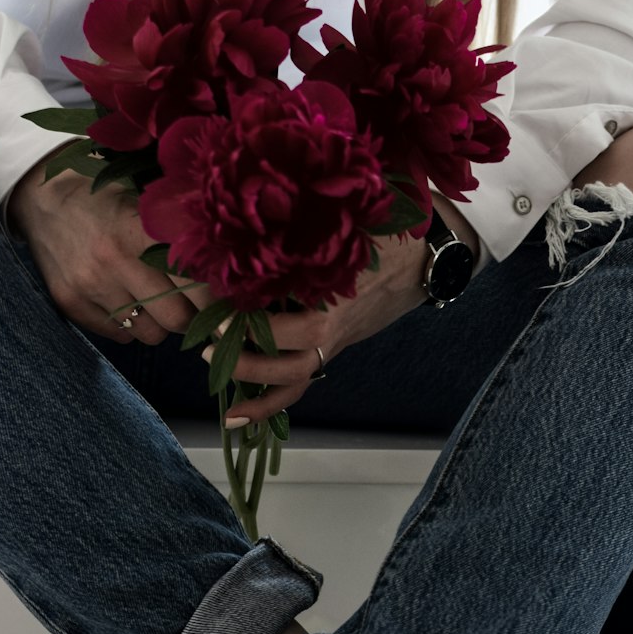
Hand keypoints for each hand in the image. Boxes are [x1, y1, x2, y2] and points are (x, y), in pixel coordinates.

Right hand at [7, 151, 203, 343]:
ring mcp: (90, 284)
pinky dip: (130, 325)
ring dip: (160, 322)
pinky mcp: (69, 302)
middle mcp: (116, 260)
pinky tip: (123, 297)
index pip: (199, 285)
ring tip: (153, 296)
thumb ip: (185, 236)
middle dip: (191, 315)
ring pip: (151, 334)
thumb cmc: (110, 198)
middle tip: (190, 301)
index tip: (222, 296)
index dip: (216, 297)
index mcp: (143, 229)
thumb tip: (231, 281)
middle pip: (178, 319)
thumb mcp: (149, 203)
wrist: (43, 195)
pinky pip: (121, 335)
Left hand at [215, 191, 479, 426]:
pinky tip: (240, 416)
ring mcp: (334, 340)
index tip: (214, 309)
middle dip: (246, 352)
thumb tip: (254, 218)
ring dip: (255, 383)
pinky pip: (302, 385)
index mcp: (334, 291)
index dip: (248, 316)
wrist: (425, 259)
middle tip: (208, 340)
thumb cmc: (385, 234)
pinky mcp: (333, 348)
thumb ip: (305, 229)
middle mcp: (333, 322)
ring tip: (217, 373)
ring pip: (294, 377)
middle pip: (287, 351)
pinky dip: (271, 404)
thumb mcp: (345, 224)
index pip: (285, 313)